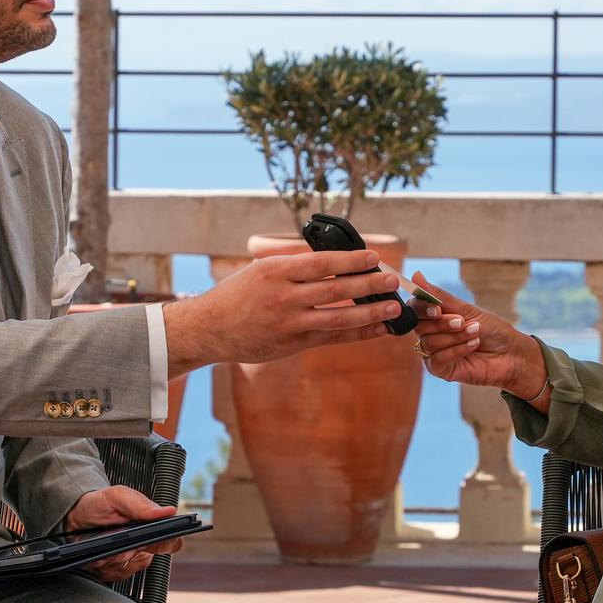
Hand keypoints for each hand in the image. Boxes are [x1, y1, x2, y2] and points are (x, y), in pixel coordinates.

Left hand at [64, 483, 177, 581]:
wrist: (74, 515)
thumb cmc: (98, 504)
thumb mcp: (117, 496)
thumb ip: (140, 504)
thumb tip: (168, 512)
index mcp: (150, 527)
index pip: (171, 542)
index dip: (166, 544)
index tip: (150, 541)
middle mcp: (143, 545)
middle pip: (144, 560)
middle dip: (126, 550)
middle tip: (113, 538)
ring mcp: (128, 559)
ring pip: (127, 569)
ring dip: (111, 558)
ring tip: (101, 544)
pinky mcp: (113, 570)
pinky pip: (113, 576)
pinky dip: (102, 566)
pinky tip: (96, 553)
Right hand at [164, 251, 407, 374]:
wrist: (209, 329)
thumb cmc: (237, 295)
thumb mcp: (260, 270)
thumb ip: (293, 265)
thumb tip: (333, 259)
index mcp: (276, 271)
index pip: (322, 263)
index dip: (352, 261)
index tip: (375, 258)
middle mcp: (284, 297)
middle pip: (336, 290)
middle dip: (369, 285)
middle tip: (393, 280)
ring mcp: (289, 323)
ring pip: (338, 318)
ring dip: (370, 313)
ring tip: (393, 307)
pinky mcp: (292, 344)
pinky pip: (331, 338)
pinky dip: (357, 334)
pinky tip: (377, 329)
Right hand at [409, 275, 549, 406]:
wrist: (512, 353)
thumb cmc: (492, 329)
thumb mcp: (467, 309)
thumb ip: (440, 296)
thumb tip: (416, 276)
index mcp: (436, 316)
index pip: (415, 308)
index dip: (422, 308)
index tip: (438, 309)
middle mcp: (432, 334)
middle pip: (419, 327)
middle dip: (443, 324)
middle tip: (463, 322)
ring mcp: (435, 352)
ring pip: (429, 343)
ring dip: (454, 337)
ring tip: (475, 333)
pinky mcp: (441, 370)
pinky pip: (437, 360)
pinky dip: (456, 351)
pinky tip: (473, 346)